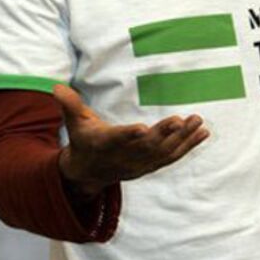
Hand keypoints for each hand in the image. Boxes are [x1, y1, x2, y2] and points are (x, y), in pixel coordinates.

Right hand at [53, 84, 208, 196]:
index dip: (129, 136)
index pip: (117, 140)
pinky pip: (173, 157)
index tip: (142, 129)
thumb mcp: (75, 123)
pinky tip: (204, 133)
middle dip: (165, 134)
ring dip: (183, 139)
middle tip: (181, 120)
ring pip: (164, 153)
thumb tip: (56, 86)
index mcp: (105, 145)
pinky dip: (189, 146)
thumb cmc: (85, 141)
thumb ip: (70, 105)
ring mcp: (140, 164)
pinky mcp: (152, 165)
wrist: (90, 174)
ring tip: (198, 121)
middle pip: (147, 147)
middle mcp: (125, 157)